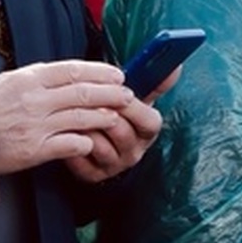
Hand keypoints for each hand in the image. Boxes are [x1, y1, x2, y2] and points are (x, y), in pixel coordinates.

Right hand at [0, 60, 134, 175]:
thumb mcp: (11, 80)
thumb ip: (41, 77)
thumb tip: (71, 74)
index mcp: (29, 79)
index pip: (73, 71)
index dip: (100, 72)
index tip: (117, 74)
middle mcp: (35, 100)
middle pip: (83, 93)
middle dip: (111, 94)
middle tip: (127, 95)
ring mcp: (36, 125)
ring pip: (82, 117)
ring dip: (105, 117)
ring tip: (117, 116)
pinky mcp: (35, 149)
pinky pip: (70, 144)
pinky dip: (85, 142)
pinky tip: (93, 142)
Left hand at [63, 66, 181, 182]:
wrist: (92, 137)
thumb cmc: (116, 114)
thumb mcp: (136, 99)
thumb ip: (155, 82)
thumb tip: (177, 67)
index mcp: (147, 132)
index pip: (150, 122)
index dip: (134, 107)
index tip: (119, 91)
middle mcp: (134, 152)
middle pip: (122, 131)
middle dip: (104, 111)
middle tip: (88, 98)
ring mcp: (114, 165)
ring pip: (99, 143)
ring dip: (84, 125)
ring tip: (72, 112)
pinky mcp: (93, 175)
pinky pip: (80, 157)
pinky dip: (70, 142)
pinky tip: (64, 130)